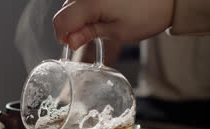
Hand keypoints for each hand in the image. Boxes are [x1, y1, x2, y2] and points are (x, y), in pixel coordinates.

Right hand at [53, 0, 173, 49]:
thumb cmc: (148, 13)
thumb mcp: (117, 31)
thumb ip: (89, 34)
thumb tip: (70, 41)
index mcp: (90, 3)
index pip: (60, 21)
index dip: (63, 37)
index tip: (74, 43)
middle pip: (64, 10)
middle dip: (71, 26)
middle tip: (89, 36)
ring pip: (72, 2)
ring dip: (78, 15)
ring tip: (99, 23)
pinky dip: (86, 6)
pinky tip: (101, 12)